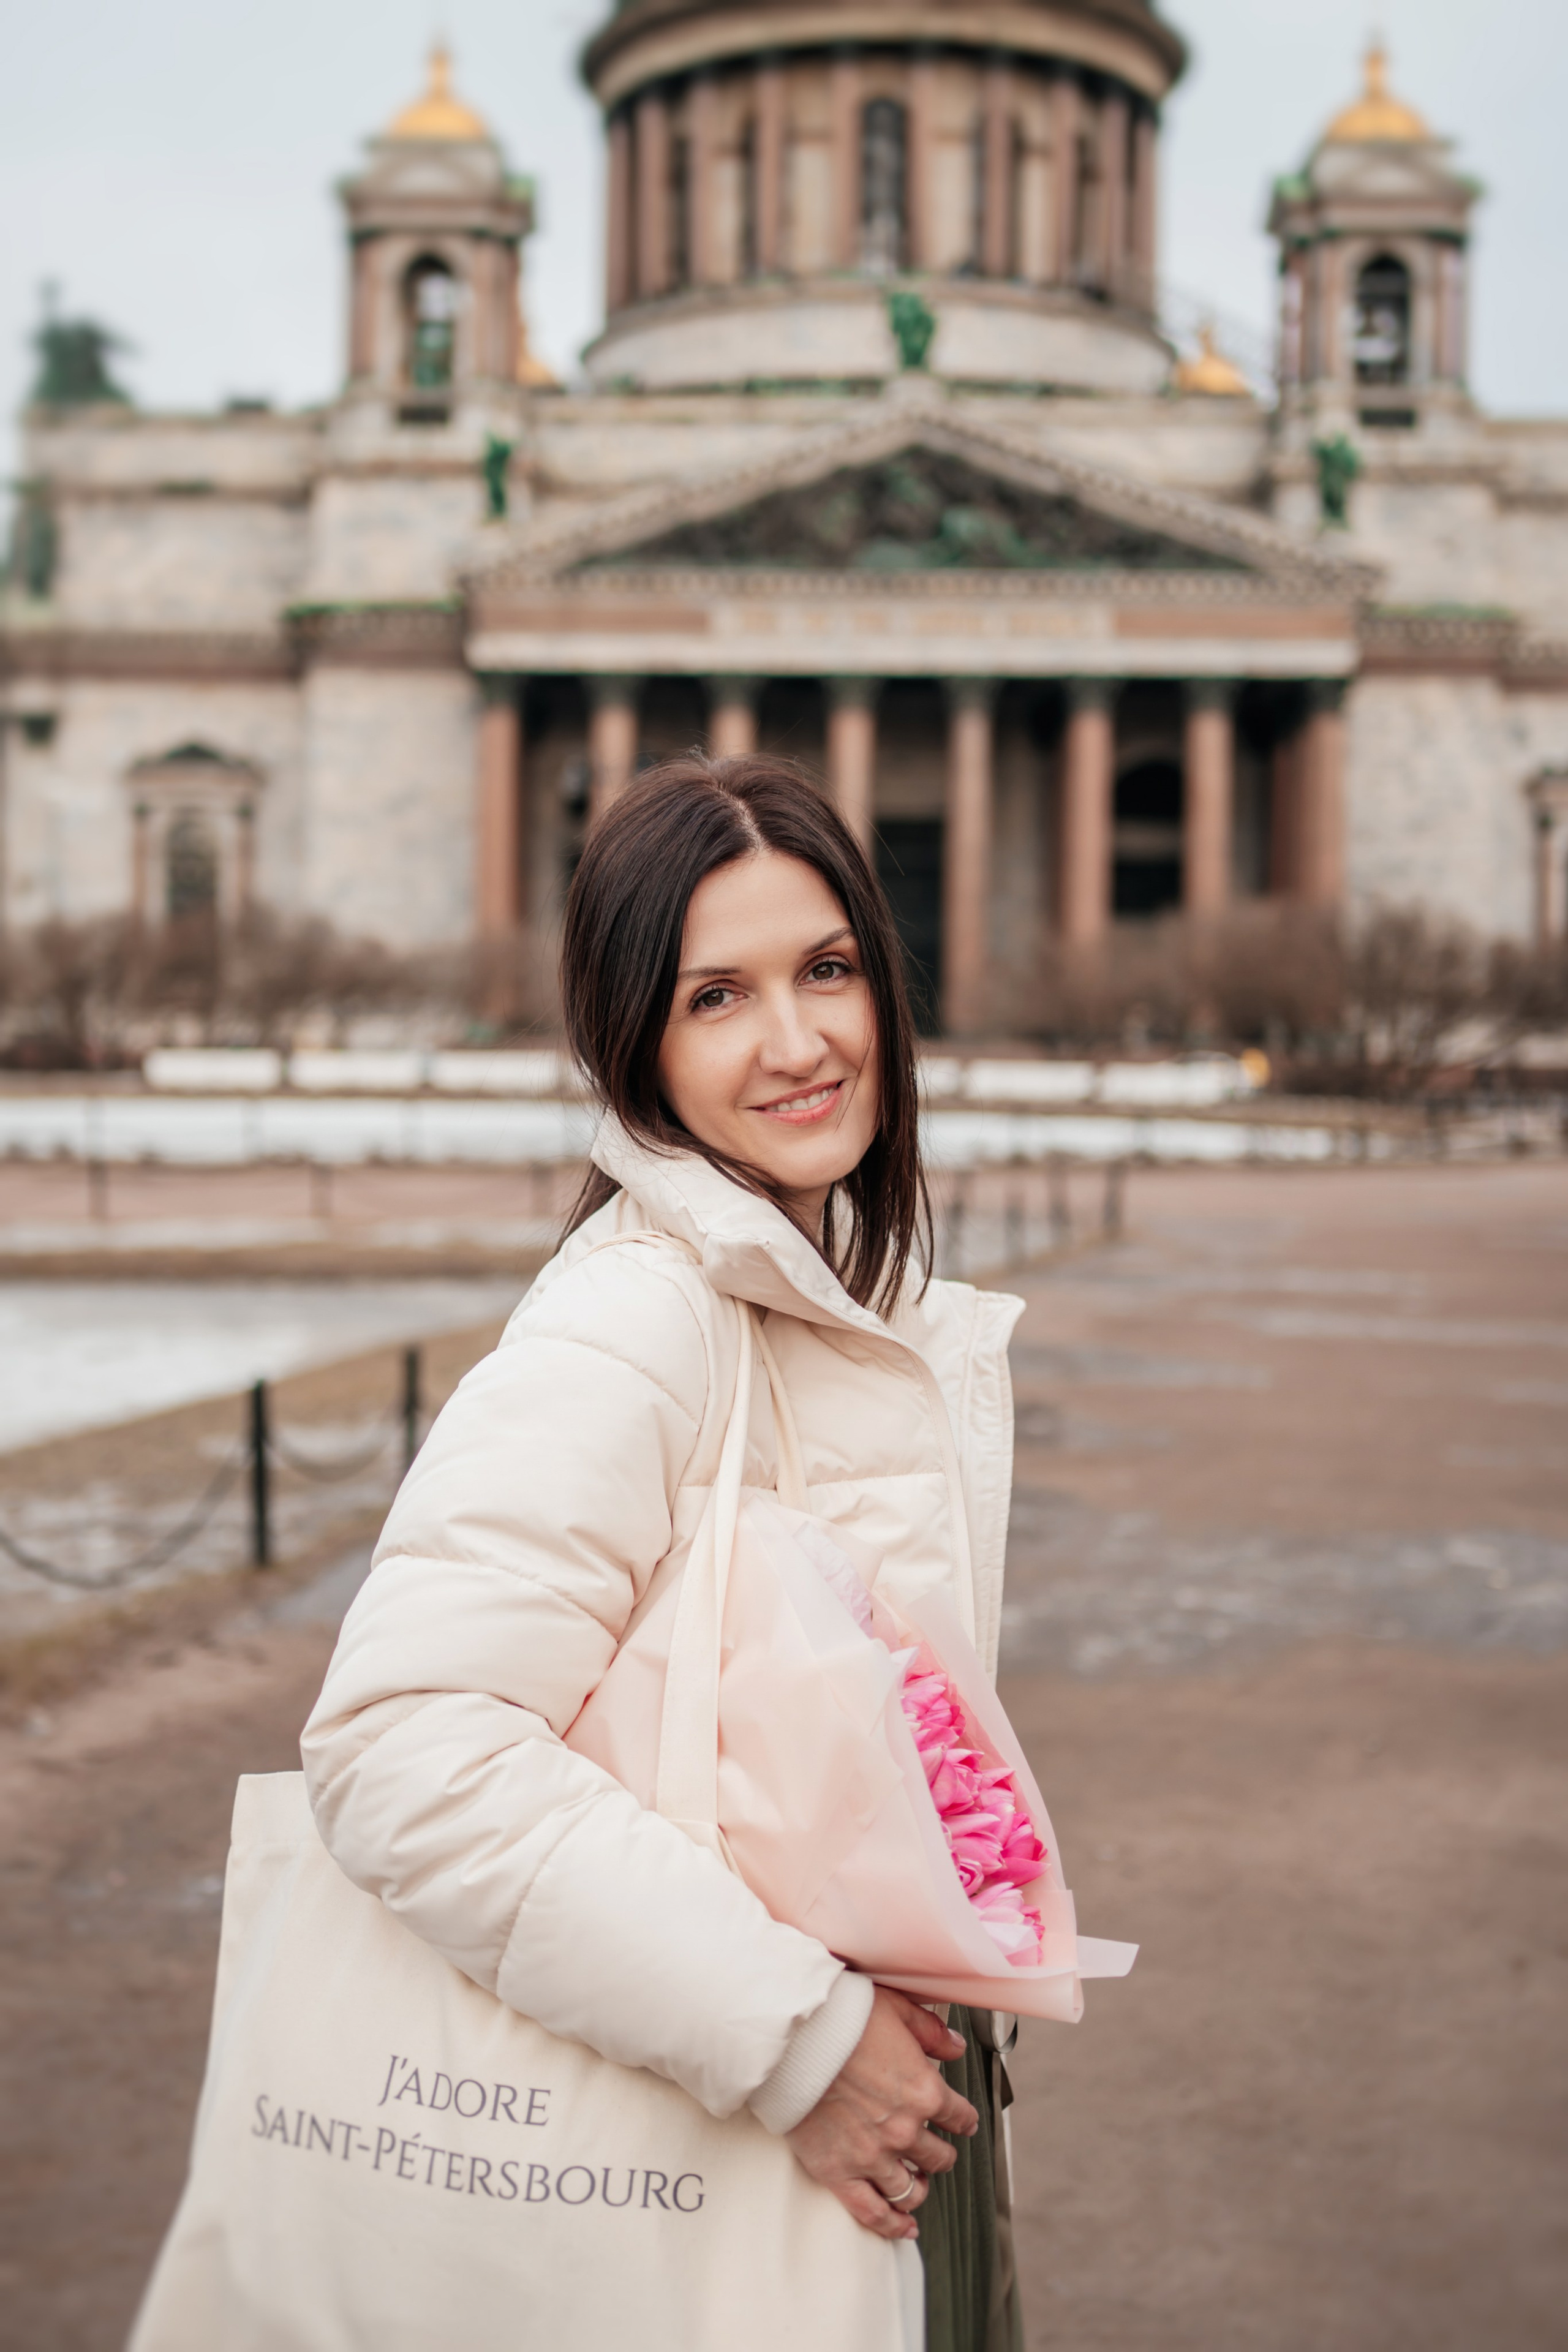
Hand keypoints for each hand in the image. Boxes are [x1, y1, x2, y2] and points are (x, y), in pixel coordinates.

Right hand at [784, 1987, 978, 2240]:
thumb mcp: (897, 2008)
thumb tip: (956, 2047)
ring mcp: (873, 2156)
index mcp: (924, 2091)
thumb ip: (931, 2031)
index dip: (963, 2119)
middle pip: (938, 2158)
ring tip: (917, 2185)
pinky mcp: (839, 2172)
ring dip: (919, 2189)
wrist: (793, 2037)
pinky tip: (904, 2228)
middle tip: (934, 2152)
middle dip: (940, 2155)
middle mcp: (905, 2131)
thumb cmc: (841, 2017)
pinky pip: (873, 2213)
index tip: (961, 2122)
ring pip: (911, 2190)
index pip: (959, 2117)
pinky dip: (892, 2226)